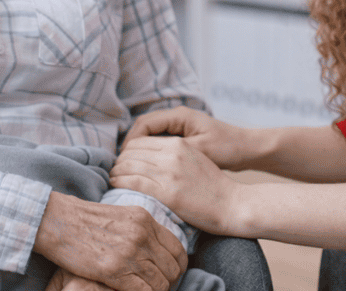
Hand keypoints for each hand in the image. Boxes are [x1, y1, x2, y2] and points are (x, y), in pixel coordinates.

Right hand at [34, 192, 185, 290]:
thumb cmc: (85, 220)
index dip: (177, 266)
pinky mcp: (115, 270)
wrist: (59, 221)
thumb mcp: (121, 216)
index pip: (177, 248)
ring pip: (161, 282)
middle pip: (172, 267)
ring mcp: (130, 252)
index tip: (169, 274)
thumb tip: (155, 250)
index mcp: (145, 219)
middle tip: (156, 287)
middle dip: (168, 281)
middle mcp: (142, 234)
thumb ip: (140, 230)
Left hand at [111, 136, 241, 235]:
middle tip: (115, 170)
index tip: (123, 160)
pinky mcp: (167, 193)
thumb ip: (172, 153)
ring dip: (116, 172)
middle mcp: (171, 155)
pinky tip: (117, 186)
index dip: (127, 150)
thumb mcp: (194, 157)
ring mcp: (169, 173)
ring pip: (129, 166)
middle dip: (119, 160)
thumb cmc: (213, 185)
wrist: (232, 204)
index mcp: (178, 144)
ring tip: (113, 179)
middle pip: (132, 151)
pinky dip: (120, 183)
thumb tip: (148, 156)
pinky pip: (133, 182)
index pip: (140, 140)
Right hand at [123, 107, 248, 169]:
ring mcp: (179, 126)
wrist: (247, 149)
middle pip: (143, 128)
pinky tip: (147, 168)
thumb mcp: (202, 151)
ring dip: (140, 150)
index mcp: (179, 116)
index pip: (144, 124)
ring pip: (150, 135)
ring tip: (130, 169)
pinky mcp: (183, 137)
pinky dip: (150, 153)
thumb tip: (150, 160)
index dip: (131, 142)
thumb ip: (176, 152)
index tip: (123, 160)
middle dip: (131, 146)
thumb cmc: (227, 148)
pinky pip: (159, 142)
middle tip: (121, 166)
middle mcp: (177, 117)